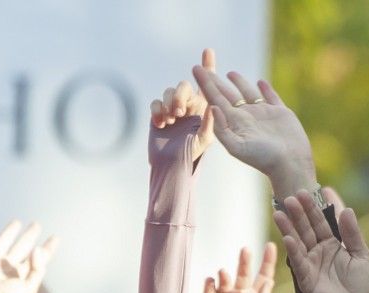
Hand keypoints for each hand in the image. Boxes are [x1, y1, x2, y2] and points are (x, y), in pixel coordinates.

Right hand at [150, 49, 214, 167]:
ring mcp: (172, 109)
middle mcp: (188, 104)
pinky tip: (161, 123)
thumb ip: (210, 121)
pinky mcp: (158, 114)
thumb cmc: (192, 155)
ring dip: (169, 103)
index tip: (208, 51)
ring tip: (171, 120)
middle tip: (179, 112)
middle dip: (180, 95)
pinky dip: (157, 110)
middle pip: (183, 86)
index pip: (206, 84)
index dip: (207, 66)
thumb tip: (213, 104)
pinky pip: (155, 102)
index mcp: (202, 107)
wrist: (171, 165)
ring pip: (168, 92)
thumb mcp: (205, 139)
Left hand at [194, 62, 314, 193]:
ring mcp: (264, 114)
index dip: (205, 84)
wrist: (289, 164)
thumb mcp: (237, 147)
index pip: (216, 99)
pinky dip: (266, 89)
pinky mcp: (281, 113)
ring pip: (248, 94)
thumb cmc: (263, 158)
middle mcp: (247, 117)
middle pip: (227, 94)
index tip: (195, 68)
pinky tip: (261, 82)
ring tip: (230, 73)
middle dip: (215, 81)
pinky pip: (271, 97)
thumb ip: (222, 130)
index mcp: (235, 123)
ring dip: (239, 83)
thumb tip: (212, 108)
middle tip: (203, 67)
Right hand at [196, 243, 276, 292]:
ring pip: (225, 278)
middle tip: (246, 250)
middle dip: (245, 261)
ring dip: (225, 274)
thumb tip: (269, 282)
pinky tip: (211, 282)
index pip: (263, 277)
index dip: (268, 262)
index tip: (271, 245)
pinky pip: (209, 287)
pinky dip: (210, 282)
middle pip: (244, 273)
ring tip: (224, 274)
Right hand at [273, 189, 368, 292]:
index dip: (315, 208)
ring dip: (288, 228)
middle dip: (298, 213)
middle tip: (290, 196)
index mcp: (331, 243)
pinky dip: (293, 251)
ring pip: (298, 242)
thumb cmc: (360, 285)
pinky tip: (287, 238)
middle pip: (306, 229)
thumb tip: (347, 210)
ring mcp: (311, 264)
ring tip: (279, 213)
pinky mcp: (306, 279)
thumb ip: (352, 234)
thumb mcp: (361, 255)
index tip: (310, 190)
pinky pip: (299, 263)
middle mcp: (318, 251)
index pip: (321, 222)